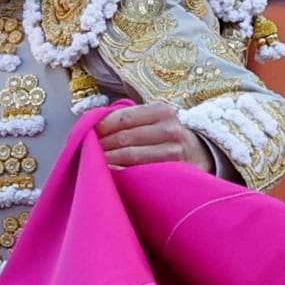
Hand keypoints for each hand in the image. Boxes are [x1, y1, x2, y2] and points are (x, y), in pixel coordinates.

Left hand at [96, 102, 211, 171]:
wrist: (200, 154)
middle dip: (101, 145)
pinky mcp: (173, 171)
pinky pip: (139, 172)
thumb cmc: (166, 135)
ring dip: (106, 160)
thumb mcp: (154, 119)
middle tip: (84, 152)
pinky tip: (109, 173)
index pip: (122, 118)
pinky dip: (120, 172)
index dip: (100, 127)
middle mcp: (169, 128)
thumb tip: (91, 125)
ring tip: (92, 163)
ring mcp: (172, 151)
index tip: (86, 134)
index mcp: (161, 111)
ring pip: (129, 155)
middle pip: (124, 137)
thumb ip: (128, 119)